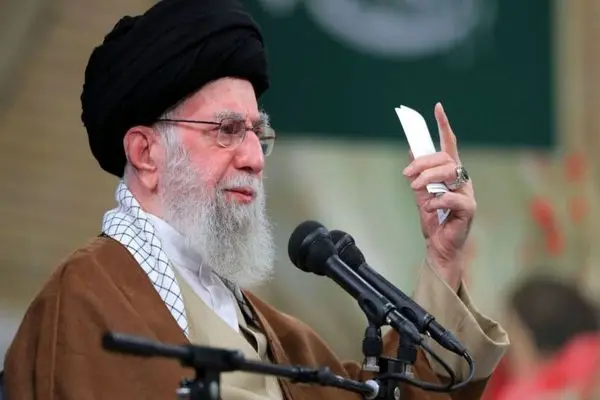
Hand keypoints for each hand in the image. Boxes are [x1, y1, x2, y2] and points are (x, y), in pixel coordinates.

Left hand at [402, 103, 474, 289]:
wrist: (438, 246)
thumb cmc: (434, 220)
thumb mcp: (421, 193)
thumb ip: (418, 174)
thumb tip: (411, 152)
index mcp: (451, 173)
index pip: (450, 144)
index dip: (444, 125)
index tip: (437, 107)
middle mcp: (462, 179)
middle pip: (445, 158)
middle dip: (423, 164)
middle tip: (407, 176)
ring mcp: (467, 192)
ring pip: (449, 173)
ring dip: (427, 179)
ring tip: (415, 189)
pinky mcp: (469, 208)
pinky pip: (452, 197)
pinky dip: (436, 201)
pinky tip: (429, 208)